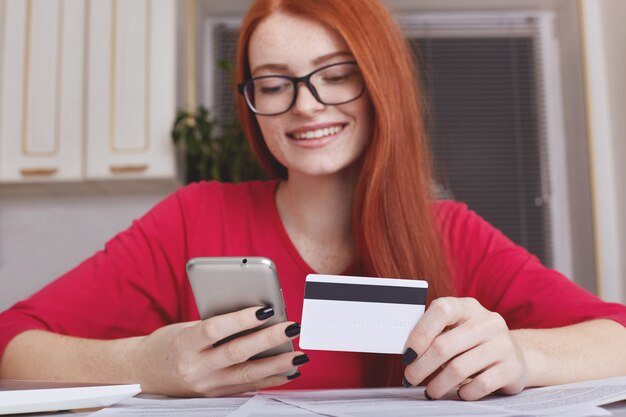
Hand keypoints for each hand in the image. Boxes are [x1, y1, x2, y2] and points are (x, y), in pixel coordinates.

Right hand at [128, 306, 306, 396]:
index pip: (215, 329)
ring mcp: (207, 386)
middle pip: (237, 353)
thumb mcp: (186, 328)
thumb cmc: (169, 343)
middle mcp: (196, 369)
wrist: (145, 374)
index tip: (266, 309)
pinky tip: (289, 371)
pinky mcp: (216, 396)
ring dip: (278, 364)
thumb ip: (217, 324)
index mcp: (185, 345)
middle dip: (269, 340)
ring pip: (248, 375)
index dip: (242, 319)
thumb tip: (257, 315)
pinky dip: (271, 379)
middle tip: (292, 327)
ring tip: (299, 354)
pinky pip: (248, 387)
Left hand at [402, 297, 527, 399]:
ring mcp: (503, 344)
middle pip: (444, 345)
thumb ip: (436, 334)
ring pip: (459, 368)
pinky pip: (480, 385)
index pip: (441, 310)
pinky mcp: (512, 368)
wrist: (516, 355)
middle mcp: (488, 322)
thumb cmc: (474, 342)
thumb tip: (408, 353)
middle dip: (421, 366)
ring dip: (438, 384)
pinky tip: (459, 393)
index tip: (407, 354)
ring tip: (430, 391)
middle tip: (410, 378)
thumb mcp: (457, 329)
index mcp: (468, 307)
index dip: (420, 333)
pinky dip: (465, 392)